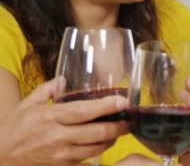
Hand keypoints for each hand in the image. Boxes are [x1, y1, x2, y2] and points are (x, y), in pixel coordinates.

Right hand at [0, 78, 128, 165]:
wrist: (2, 156)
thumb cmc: (15, 128)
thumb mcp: (27, 104)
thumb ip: (47, 89)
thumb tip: (64, 79)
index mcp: (50, 117)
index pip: (83, 111)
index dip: (106, 107)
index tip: (123, 101)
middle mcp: (57, 136)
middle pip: (96, 133)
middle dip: (118, 126)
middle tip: (129, 119)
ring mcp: (61, 154)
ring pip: (96, 148)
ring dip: (111, 139)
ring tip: (119, 131)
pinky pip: (87, 160)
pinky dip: (98, 152)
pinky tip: (103, 144)